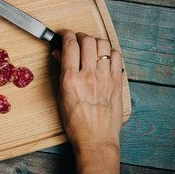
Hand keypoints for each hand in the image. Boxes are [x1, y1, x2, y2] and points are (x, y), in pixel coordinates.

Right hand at [52, 29, 122, 153]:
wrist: (96, 139)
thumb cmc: (75, 123)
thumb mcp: (61, 96)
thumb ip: (61, 71)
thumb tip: (58, 53)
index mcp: (71, 80)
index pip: (70, 45)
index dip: (65, 34)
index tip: (63, 33)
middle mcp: (89, 76)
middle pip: (87, 40)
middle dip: (79, 35)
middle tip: (76, 39)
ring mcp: (105, 78)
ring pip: (103, 44)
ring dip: (94, 41)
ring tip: (90, 46)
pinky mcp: (117, 82)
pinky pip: (117, 56)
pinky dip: (109, 51)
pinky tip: (104, 56)